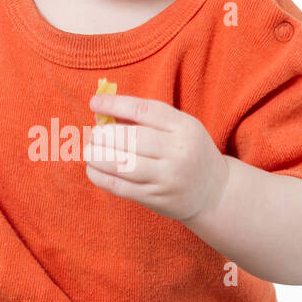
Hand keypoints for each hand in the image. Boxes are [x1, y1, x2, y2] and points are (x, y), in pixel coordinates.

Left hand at [84, 92, 229, 222]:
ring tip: (88, 151)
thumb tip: (104, 114)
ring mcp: (167, 177)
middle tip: (92, 134)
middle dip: (104, 135)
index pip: (144, 110)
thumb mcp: (180, 128)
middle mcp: (177, 151)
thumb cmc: (189, 152)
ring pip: (124, 165)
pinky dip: (102, 178)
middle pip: (132, 139)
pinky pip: (122, 187)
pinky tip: (92, 170)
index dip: (115, 104)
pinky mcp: (157, 198)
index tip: (94, 103)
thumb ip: (147, 119)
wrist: (214, 192)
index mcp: (184, 127)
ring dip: (99, 157)